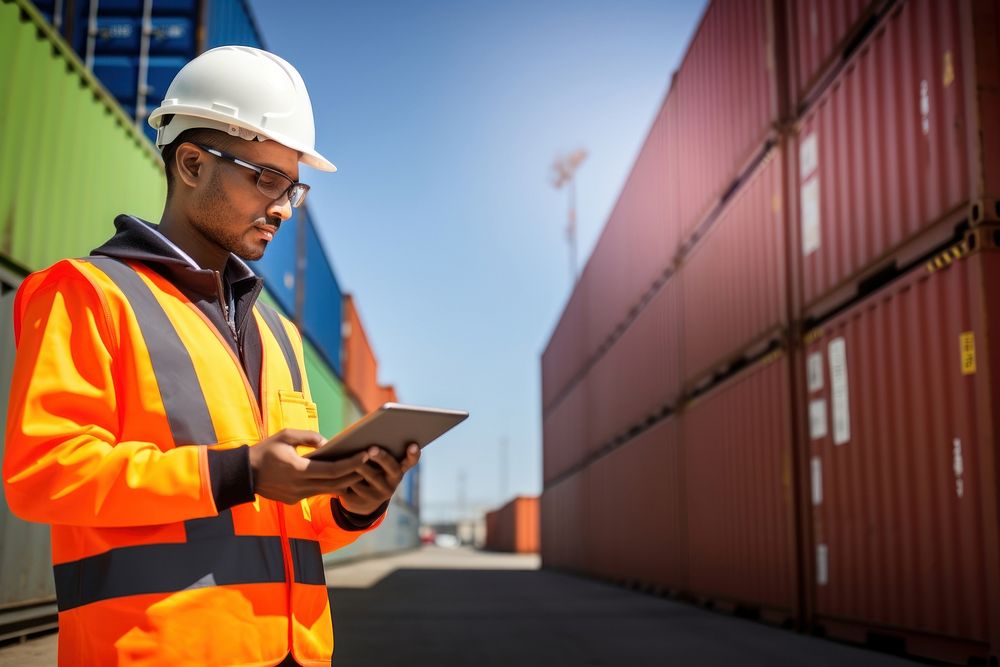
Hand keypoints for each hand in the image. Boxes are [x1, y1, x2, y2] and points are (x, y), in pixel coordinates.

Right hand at [248, 429, 371, 503]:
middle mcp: (300, 487)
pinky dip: (330, 486)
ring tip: (361, 470)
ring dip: (345, 482)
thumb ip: (308, 437)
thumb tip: (329, 442)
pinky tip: (342, 477)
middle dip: (355, 474)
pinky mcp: (294, 500)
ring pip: (329, 491)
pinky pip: (317, 493)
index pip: (333, 470)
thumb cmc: (265, 451)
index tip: (367, 454)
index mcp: (298, 470)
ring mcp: (297, 496)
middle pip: (336, 484)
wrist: (242, 474)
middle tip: (372, 463)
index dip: (352, 463)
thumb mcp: (285, 436)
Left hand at [338, 443, 419, 514]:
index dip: (413, 454)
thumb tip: (365, 432)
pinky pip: (357, 488)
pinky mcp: (366, 502)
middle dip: (382, 457)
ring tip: (353, 459)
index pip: (410, 461)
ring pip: (372, 478)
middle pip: (391, 468)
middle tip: (372, 449)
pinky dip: (348, 478)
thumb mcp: (376, 462)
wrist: (361, 499)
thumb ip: (375, 450)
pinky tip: (340, 472)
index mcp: (399, 468)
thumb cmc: (369, 469)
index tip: (413, 444)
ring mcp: (381, 493)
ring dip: (362, 467)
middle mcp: (393, 481)